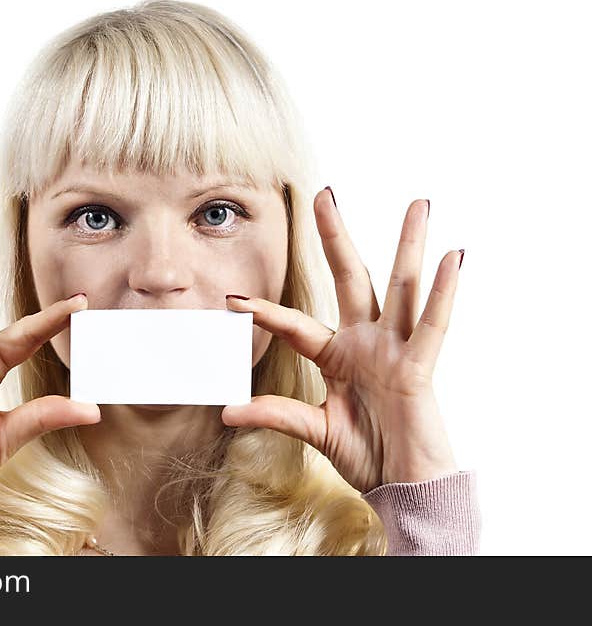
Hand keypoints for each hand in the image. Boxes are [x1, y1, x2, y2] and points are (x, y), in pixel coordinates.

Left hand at [222, 189, 461, 493]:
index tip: (232, 298)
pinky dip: (443, 293)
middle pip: (350, 279)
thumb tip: (228, 413)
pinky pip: (433, 327)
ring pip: (401, 287)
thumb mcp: (315, 429)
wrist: (402, 487)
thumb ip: (276, 415)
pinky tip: (453, 258)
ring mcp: (395, 350)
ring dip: (409, 245)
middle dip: (335, 237)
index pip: (296, 325)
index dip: (265, 312)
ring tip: (418, 205)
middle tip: (323, 195)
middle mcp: (366, 343)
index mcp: (338, 356)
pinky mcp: (419, 368)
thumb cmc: (366, 455)